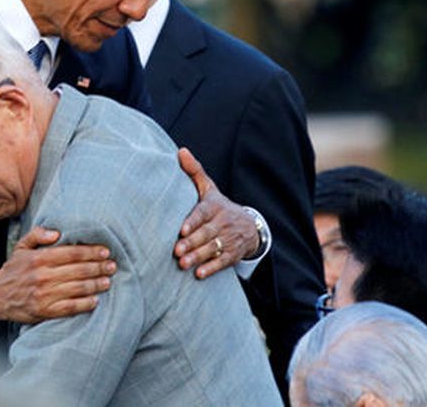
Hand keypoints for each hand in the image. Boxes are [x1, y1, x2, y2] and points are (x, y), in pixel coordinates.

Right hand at [0, 226, 116, 323]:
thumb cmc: (13, 270)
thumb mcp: (21, 247)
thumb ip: (38, 235)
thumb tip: (57, 232)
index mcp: (39, 258)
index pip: (71, 253)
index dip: (90, 252)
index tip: (105, 251)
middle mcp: (43, 276)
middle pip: (78, 270)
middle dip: (98, 267)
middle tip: (112, 266)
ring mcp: (45, 294)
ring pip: (77, 288)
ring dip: (95, 284)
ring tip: (107, 281)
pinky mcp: (45, 310)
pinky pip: (70, 307)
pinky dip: (85, 304)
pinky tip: (95, 300)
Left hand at [174, 148, 259, 278]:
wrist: (249, 225)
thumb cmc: (219, 206)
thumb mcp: (209, 188)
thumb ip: (194, 171)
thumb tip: (180, 151)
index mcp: (215, 206)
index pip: (203, 213)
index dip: (193, 222)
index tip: (181, 230)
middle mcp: (223, 222)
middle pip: (207, 233)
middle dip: (192, 242)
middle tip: (177, 251)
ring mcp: (229, 239)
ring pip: (213, 248)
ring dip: (198, 257)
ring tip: (183, 264)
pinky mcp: (233, 254)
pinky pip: (223, 262)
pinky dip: (212, 268)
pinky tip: (199, 274)